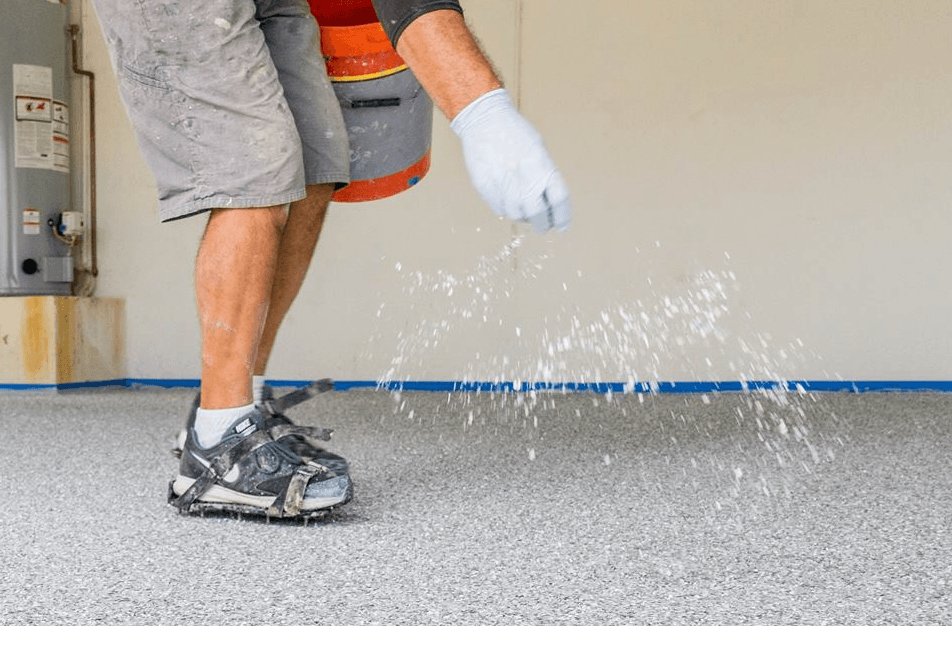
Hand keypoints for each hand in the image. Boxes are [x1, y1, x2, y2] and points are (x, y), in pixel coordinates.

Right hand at [451, 89, 570, 231]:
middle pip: (539, 215)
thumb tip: (548, 200)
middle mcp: (524, 180)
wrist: (485, 120)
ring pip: (517, 215)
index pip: (559, 201)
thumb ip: (544, 175)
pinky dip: (506, 209)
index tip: (562, 225)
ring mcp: (504, 186)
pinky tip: (508, 200)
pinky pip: (500, 209)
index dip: (562, 217)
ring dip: (524, 217)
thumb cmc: (514, 132)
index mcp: (542, 168)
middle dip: (543, 224)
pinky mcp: (486, 188)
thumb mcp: (538, 150)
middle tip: (544, 225)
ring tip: (525, 210)